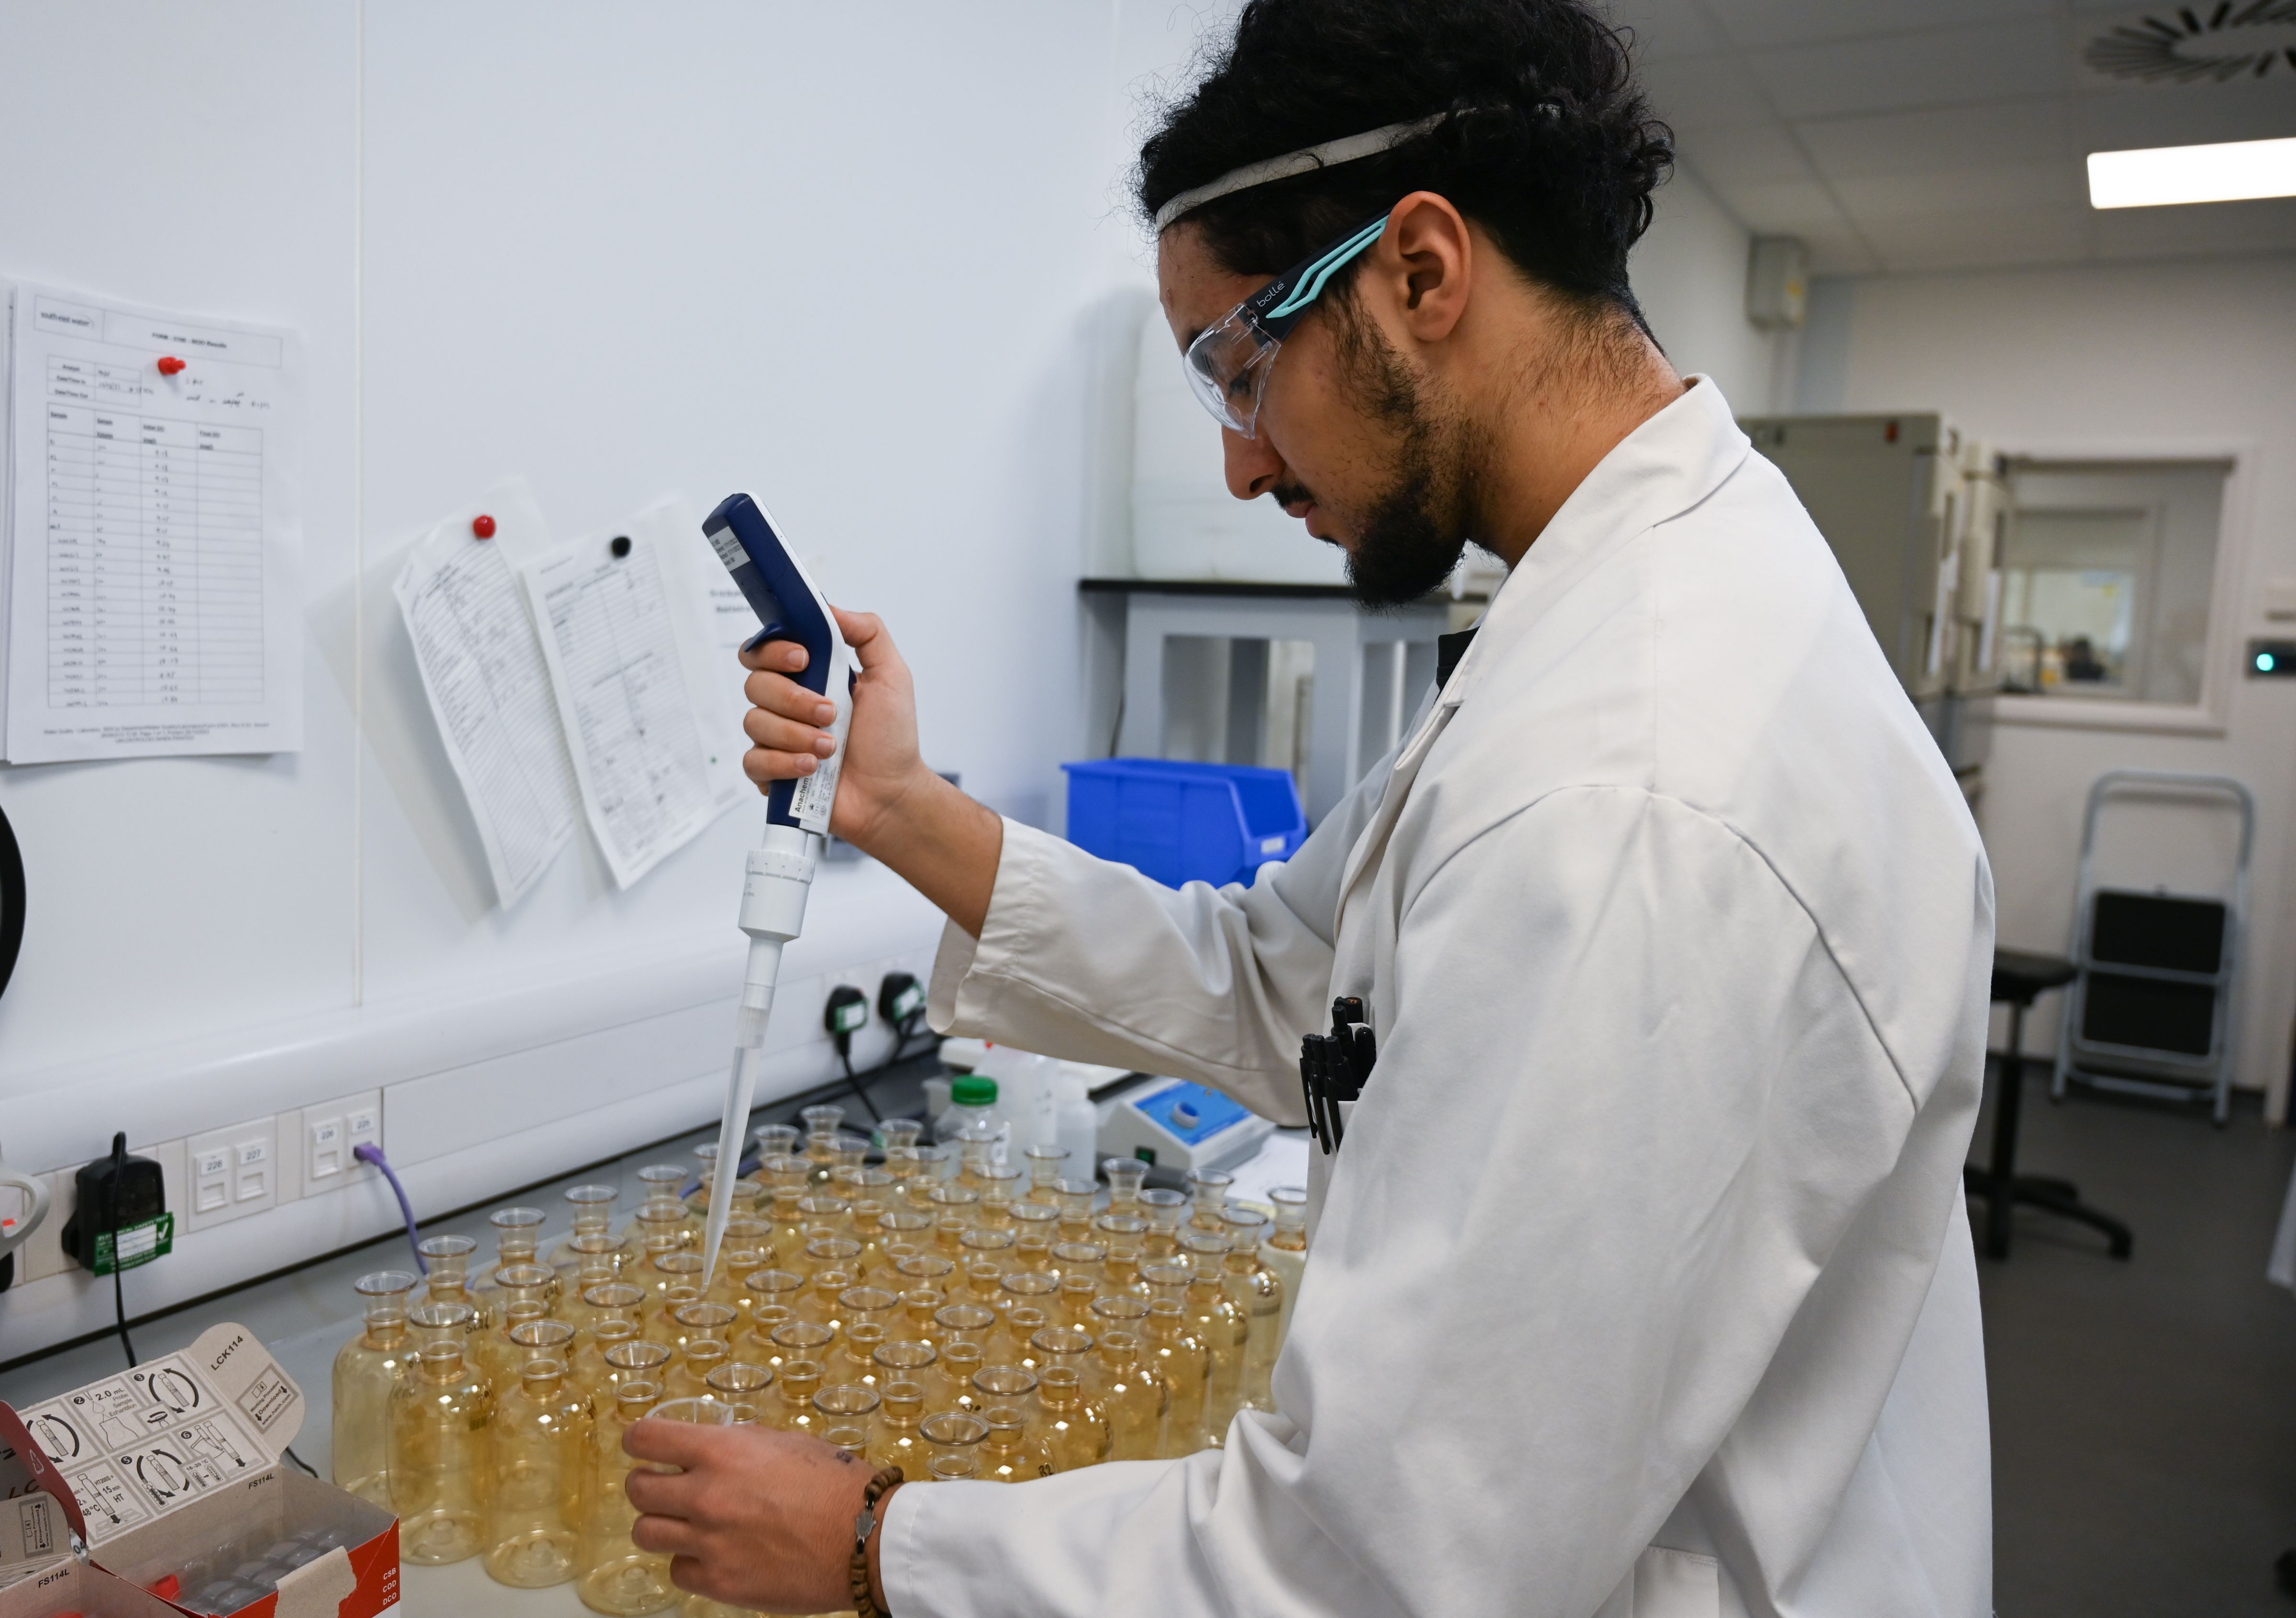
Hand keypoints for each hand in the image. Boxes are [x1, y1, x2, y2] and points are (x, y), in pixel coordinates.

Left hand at [624, 1418, 883, 1613]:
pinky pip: (678, 1570)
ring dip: (661, 1524)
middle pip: (637, 1490)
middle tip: (664, 1487)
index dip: (639, 1440)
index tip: (644, 1445)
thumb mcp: (787, 1442)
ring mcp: (709, 1543)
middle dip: (647, 1484)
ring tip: (684, 1523)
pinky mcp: (720, 1583)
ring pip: (645, 1533)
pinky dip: (690, 1562)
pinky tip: (714, 1553)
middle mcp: (706, 1495)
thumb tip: (712, 1445)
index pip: (645, 1438)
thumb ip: (740, 1443)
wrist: (866, 1538)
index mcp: (722, 1451)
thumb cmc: (836, 1484)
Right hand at [738, 607, 1002, 936]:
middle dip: (794, 698)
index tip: (803, 659)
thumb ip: (867, 632)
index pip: (765, 650)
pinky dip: (785, 763)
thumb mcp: (892, 675)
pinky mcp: (770, 772)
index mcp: (809, 676)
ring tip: (830, 748)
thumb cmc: (891, 739)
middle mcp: (787, 704)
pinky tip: (812, 768)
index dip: (774, 650)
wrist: (892, 794)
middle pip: (755, 683)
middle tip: (830, 713)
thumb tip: (830, 608)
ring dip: (797, 734)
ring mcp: (776, 739)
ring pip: (754, 722)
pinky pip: (753, 760)